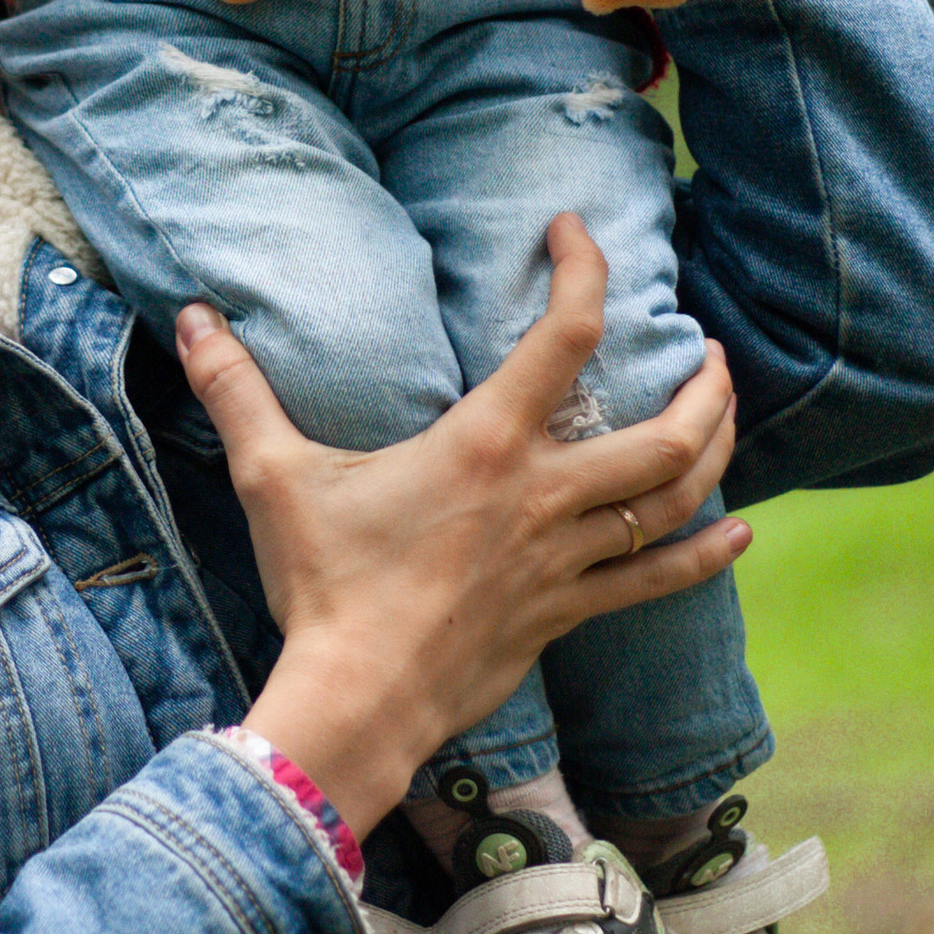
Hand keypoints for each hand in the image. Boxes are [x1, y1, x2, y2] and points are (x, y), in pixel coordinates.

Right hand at [176, 217, 746, 839]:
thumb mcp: (272, 477)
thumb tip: (193, 318)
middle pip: (666, 433)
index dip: (584, 270)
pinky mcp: (565, 615)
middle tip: (710, 351)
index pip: (566, 335)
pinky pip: (656, 581)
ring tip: (725, 413)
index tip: (574, 231)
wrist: (358, 701)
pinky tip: (740, 533)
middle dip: (706, 386)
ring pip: (673, 500)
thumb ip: (238, 391)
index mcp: (486, 445)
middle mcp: (544, 497)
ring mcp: (563, 560)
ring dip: (715, 453)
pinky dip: (705, 556)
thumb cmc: (320, 587)